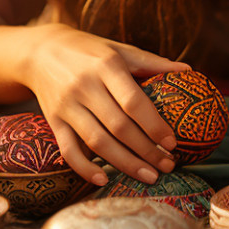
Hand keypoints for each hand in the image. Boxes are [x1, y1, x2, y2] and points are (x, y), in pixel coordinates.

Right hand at [0, 23, 188, 185]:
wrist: (40, 51)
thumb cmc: (89, 51)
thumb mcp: (120, 50)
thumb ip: (152, 62)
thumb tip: (189, 71)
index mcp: (106, 66)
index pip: (133, 101)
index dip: (154, 125)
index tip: (173, 143)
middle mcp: (84, 86)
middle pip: (118, 127)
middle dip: (146, 151)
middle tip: (169, 165)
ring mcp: (66, 106)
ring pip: (97, 143)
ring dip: (125, 164)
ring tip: (149, 176)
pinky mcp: (52, 121)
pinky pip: (68, 150)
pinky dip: (84, 168)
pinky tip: (103, 179)